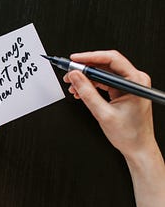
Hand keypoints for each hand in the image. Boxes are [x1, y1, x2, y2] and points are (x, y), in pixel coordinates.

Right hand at [63, 50, 164, 206]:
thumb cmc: (130, 135)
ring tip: (72, 85)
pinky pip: (102, 82)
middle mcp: (133, 80)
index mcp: (136, 81)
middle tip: (69, 73)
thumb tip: (76, 76)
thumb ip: (87, 93)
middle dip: (85, 69)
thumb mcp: (104, 113)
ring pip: (102, 74)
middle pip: (105, 65)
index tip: (75, 60)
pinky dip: (90, 85)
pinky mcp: (121, 91)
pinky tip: (80, 90)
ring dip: (85, 78)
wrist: (137, 148)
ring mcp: (127, 85)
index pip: (112, 59)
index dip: (91, 57)